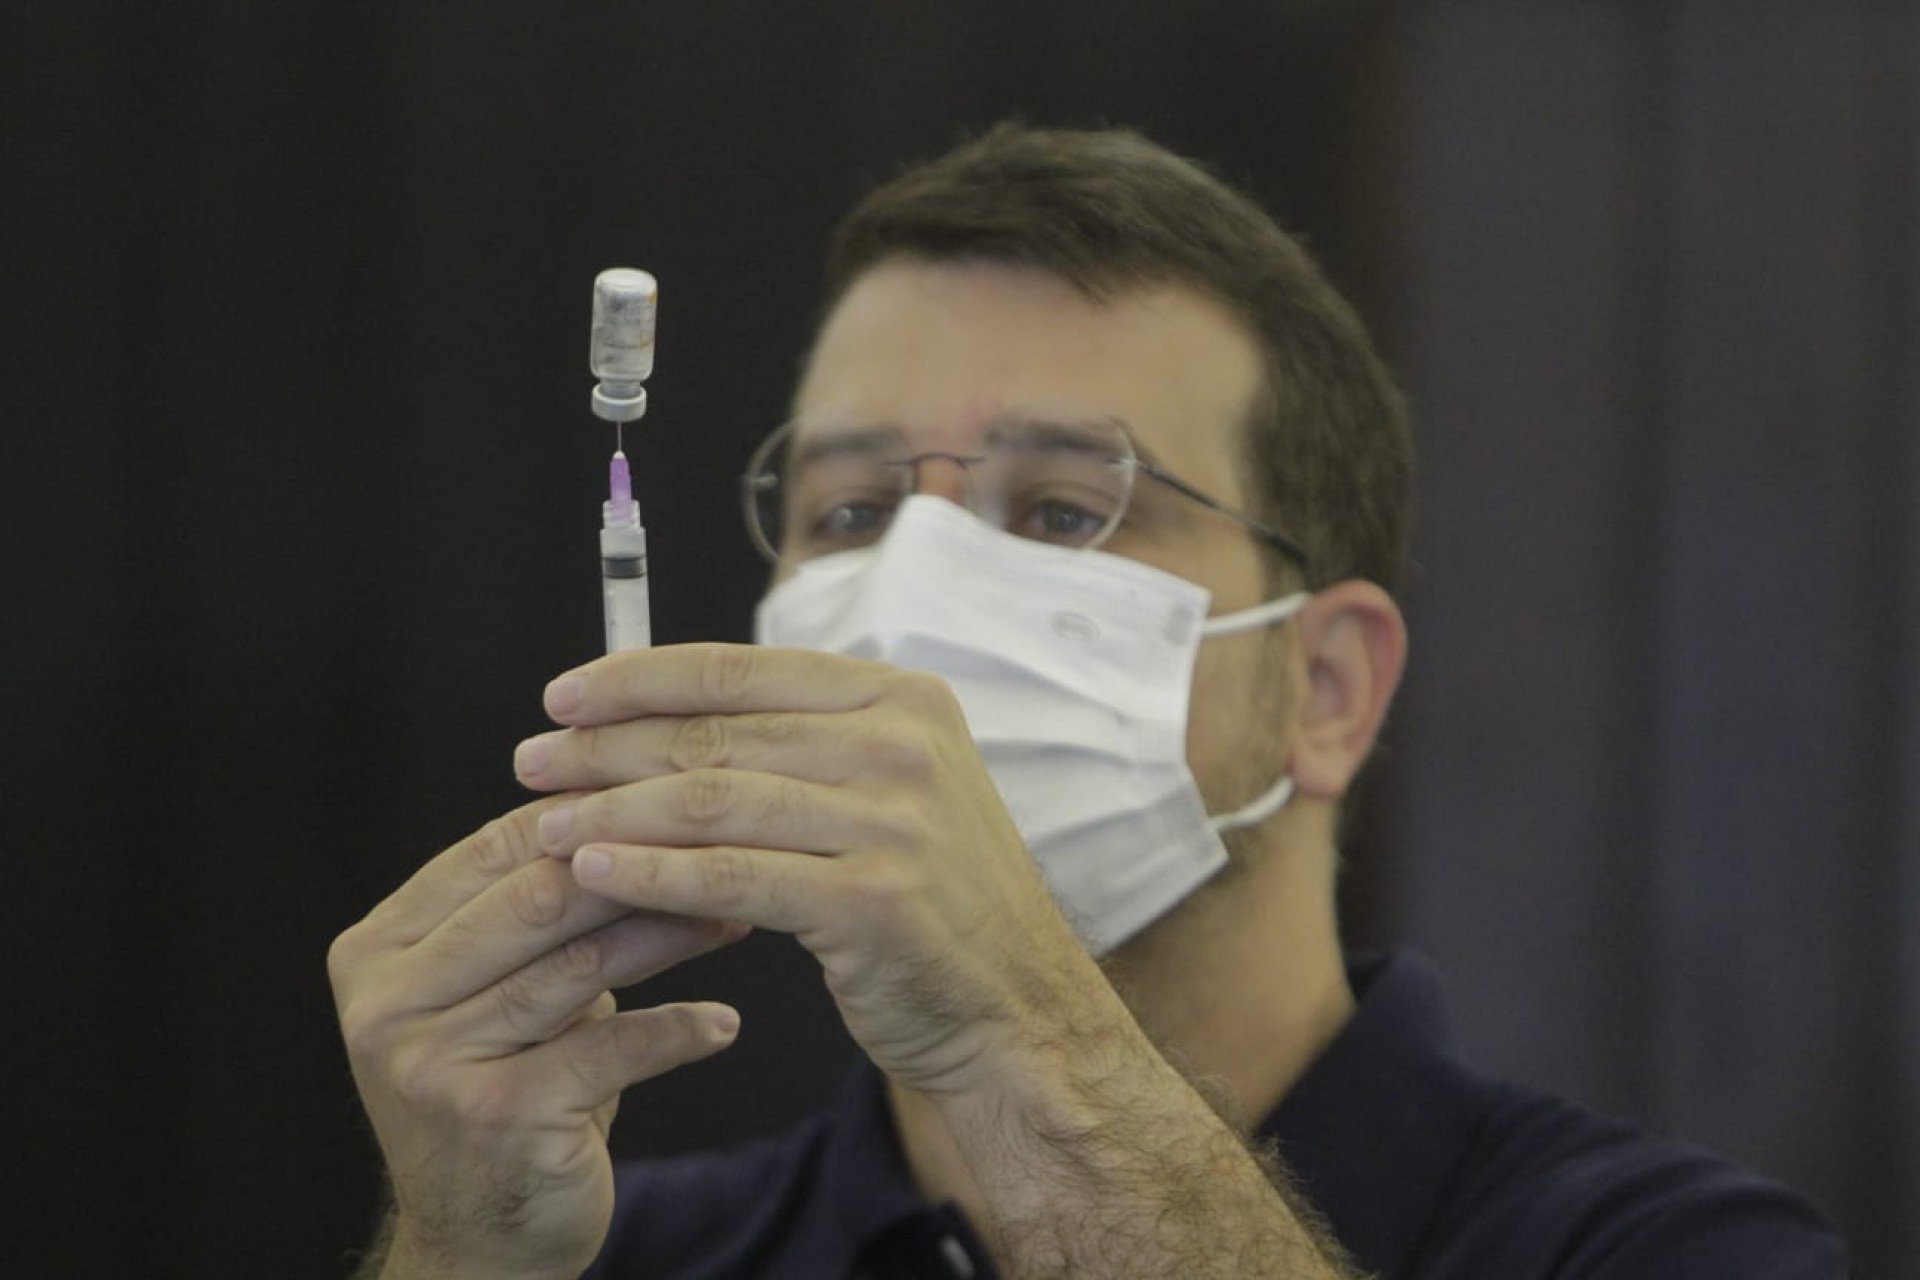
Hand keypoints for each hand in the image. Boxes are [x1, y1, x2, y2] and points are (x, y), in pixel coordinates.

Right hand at [328, 797, 746, 1279]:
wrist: (477, 1244)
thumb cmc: (505, 1090)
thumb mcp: (496, 992)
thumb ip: (529, 909)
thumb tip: (630, 797)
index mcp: (378, 951)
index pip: (494, 850)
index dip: (592, 815)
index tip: (676, 798)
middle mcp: (388, 1003)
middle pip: (537, 899)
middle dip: (639, 867)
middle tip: (724, 847)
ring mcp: (433, 1063)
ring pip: (579, 966)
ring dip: (671, 935)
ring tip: (736, 918)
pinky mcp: (496, 1118)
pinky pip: (612, 1049)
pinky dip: (678, 1032)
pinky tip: (723, 1023)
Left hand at [516, 643, 1112, 1097]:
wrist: (1015, 1010)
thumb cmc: (933, 903)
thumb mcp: (892, 793)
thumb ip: (807, 745)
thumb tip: (670, 717)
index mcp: (902, 699)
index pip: (741, 668)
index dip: (639, 678)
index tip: (564, 695)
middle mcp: (902, 745)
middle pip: (717, 731)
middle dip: (607, 745)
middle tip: (532, 761)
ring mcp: (893, 821)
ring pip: (711, 801)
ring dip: (612, 811)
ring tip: (546, 824)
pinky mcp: (871, 901)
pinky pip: (730, 879)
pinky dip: (651, 874)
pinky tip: (594, 872)